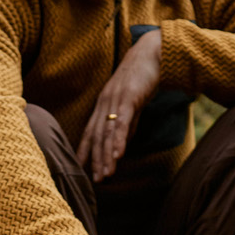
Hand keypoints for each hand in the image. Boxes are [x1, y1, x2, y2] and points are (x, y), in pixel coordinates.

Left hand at [77, 28, 161, 182]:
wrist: (153, 53)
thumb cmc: (142, 78)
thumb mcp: (132, 105)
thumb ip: (127, 124)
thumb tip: (122, 143)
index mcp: (103, 105)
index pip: (90, 132)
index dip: (85, 152)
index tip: (81, 170)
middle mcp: (104, 104)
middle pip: (97, 136)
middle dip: (95, 160)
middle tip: (95, 181)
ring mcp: (115, 101)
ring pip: (107, 133)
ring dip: (106, 155)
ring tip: (105, 175)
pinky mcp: (128, 98)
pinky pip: (122, 123)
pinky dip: (119, 140)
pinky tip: (118, 155)